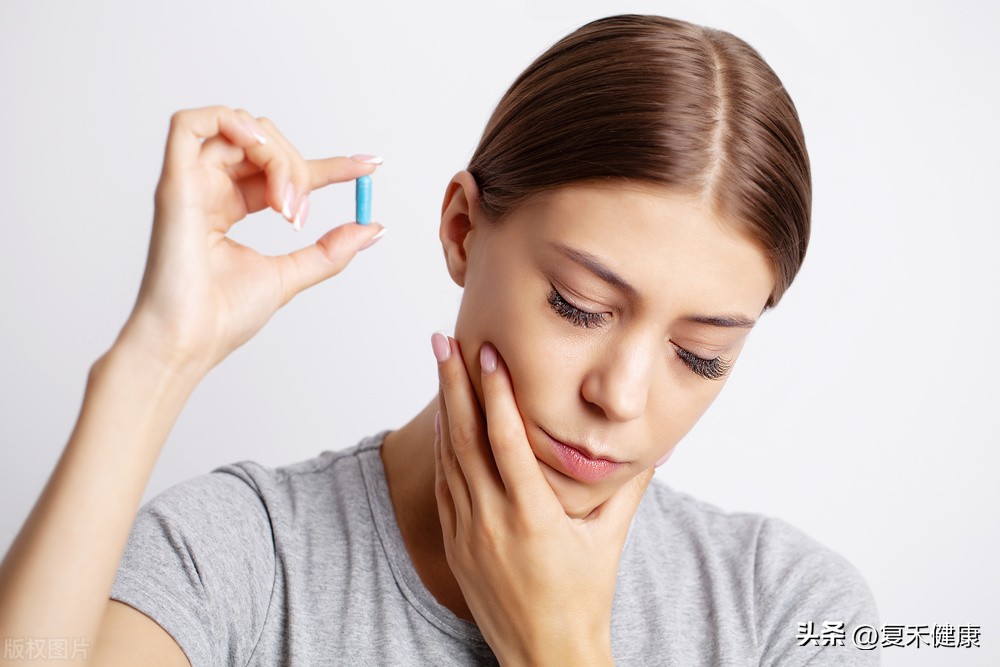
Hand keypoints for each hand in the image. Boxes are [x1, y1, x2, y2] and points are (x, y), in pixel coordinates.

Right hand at [120, 105, 385, 373]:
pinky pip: (189, 124)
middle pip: (264, 143)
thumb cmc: (223, 316)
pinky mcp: (173, 184)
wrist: (189, 341)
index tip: (369, 167)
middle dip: (299, 167)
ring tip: (285, 204)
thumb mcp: (291, 275)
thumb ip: (330, 249)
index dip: (329, 165)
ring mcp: (189, 184)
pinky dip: (230, 122)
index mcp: (229, 207)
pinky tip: (259, 151)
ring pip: (240, 129)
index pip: (282, 169)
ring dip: (277, 157)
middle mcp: (208, 189)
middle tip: (301, 216)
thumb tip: (373, 227)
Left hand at [432, 333, 653, 665]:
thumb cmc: (583, 597)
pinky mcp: (454, 543)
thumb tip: (660, 445)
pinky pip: (445, 484)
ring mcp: (468, 533)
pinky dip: (443, 448)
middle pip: (465, 439)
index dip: (495, 392)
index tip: (487, 353)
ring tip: (439, 366)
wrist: (545, 653)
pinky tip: (445, 421)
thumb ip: (631, 487)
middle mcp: (493, 521)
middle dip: (453, 384)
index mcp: (533, 516)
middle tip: (444, 340)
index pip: (506, 440)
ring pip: (449, 458)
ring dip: (443, 410)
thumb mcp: (610, 538)